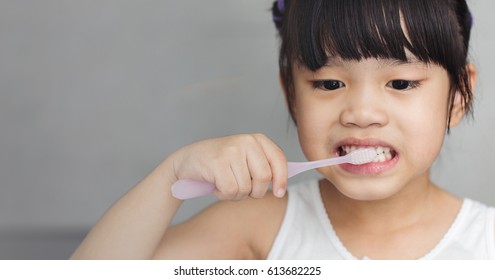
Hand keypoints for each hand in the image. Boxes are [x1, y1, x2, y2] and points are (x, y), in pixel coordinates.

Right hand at [169, 134, 287, 199]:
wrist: (187, 161)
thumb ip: (263, 168)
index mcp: (257, 139)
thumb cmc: (219, 164)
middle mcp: (246, 141)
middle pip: (264, 178)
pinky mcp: (218, 162)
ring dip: (235, 194)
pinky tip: (216, 185)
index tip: (279, 193)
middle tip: (241, 189)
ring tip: (224, 184)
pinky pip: (231, 190)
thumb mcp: (245, 160)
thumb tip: (281, 187)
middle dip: (255, 192)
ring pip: (246, 188)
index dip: (281, 179)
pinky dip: (223, 194)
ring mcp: (232, 150)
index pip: (278, 160)